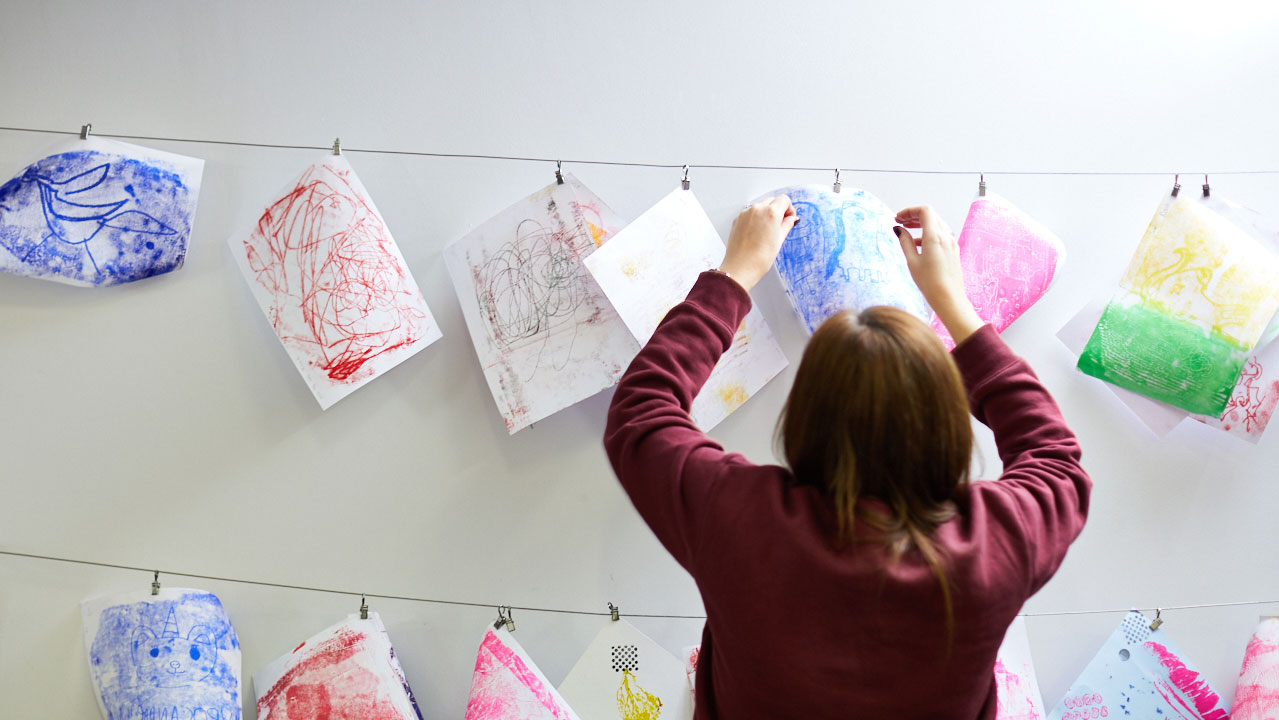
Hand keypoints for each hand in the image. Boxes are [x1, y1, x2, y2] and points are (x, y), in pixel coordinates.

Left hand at [718, 195, 797, 291]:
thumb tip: (791, 219)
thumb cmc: (759, 258)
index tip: (789, 218)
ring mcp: (745, 213)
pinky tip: (757, 232)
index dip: (789, 209)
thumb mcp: (779, 240)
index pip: (784, 200)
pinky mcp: (737, 219)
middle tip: (780, 224)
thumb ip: (786, 225)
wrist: (740, 268)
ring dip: (766, 213)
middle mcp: (757, 209)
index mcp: (770, 213)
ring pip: (760, 206)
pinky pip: (750, 213)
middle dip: (778, 210)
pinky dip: (756, 218)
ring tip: (768, 231)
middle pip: (772, 201)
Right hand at [893, 205, 982, 344]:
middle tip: (900, 221)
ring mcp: (951, 243)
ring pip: (936, 224)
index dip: (910, 211)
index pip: (924, 211)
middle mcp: (946, 236)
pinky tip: (918, 243)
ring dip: (921, 224)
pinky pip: (941, 234)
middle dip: (914, 216)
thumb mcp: (912, 262)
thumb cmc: (930, 283)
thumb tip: (899, 230)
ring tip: (907, 231)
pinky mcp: (953, 250)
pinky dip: (928, 233)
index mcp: (935, 237)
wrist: (949, 298)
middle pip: (931, 215)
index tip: (898, 218)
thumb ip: (905, 242)